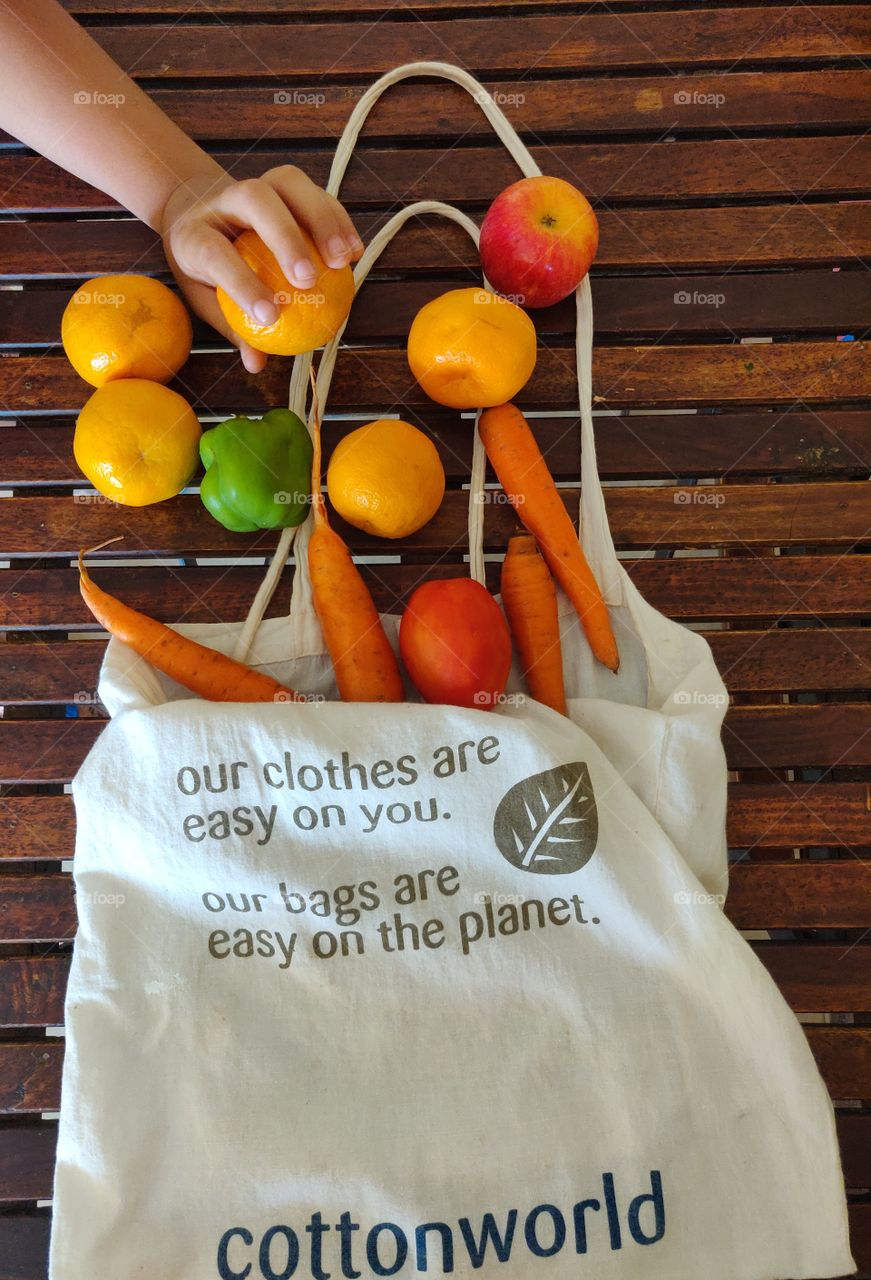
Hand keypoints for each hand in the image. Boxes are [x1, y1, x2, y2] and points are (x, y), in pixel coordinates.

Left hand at [158, 165, 363, 373]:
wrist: (195, 210)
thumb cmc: (203, 265)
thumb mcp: (204, 298)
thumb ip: (232, 326)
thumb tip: (256, 363)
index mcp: (194, 234)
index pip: (214, 252)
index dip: (242, 283)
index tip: (271, 317)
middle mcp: (223, 200)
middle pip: (255, 199)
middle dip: (285, 237)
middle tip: (308, 280)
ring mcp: (256, 184)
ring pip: (288, 182)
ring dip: (323, 219)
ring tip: (344, 261)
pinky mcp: (284, 182)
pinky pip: (315, 193)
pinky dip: (339, 219)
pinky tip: (355, 252)